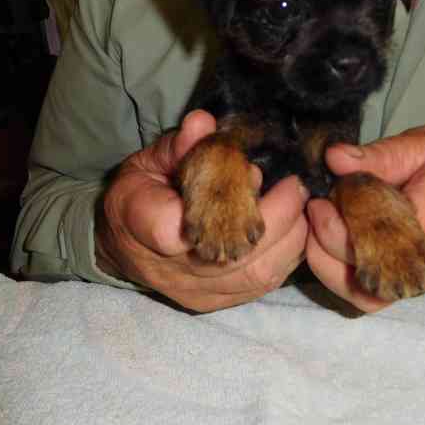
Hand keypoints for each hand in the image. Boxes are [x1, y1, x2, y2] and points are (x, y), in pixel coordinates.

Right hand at [95, 110, 309, 311]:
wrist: (124, 245)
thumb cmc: (139, 194)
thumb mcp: (148, 161)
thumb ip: (177, 145)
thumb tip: (202, 123)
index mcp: (139, 225)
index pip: (177, 227)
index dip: (222, 204)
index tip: (251, 172)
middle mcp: (168, 269)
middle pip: (233, 255)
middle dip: (276, 218)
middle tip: (295, 186)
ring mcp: (194, 292)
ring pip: (255, 275)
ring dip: (289, 239)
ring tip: (300, 206)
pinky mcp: (215, 302)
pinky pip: (261, 286)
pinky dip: (286, 257)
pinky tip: (296, 231)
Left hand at [306, 124, 424, 312]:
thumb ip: (381, 153)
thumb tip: (334, 158)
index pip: (389, 227)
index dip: (349, 215)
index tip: (328, 193)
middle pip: (371, 264)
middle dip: (331, 236)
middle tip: (317, 204)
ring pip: (365, 292)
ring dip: (329, 263)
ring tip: (317, 227)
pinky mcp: (416, 289)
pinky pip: (371, 297)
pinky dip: (340, 278)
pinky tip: (327, 247)